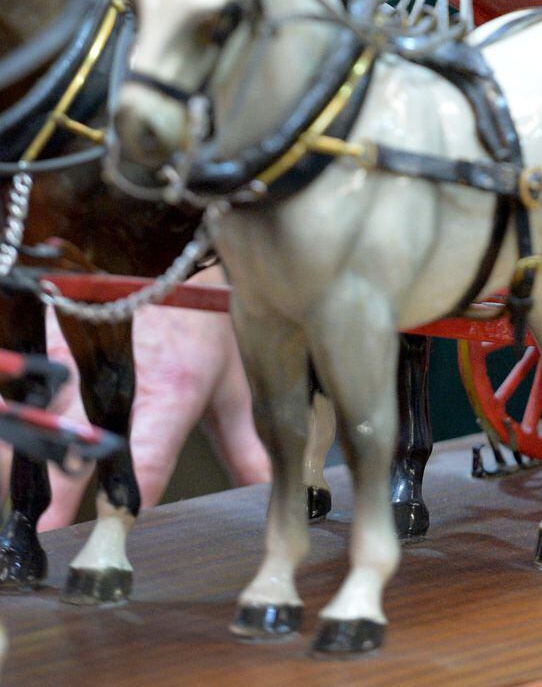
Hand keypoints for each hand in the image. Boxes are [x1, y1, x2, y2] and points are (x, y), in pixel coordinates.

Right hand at [30, 276, 268, 530]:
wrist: (179, 252)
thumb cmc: (207, 325)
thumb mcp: (231, 384)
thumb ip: (243, 446)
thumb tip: (270, 494)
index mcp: (172, 394)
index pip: (148, 458)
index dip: (127, 501)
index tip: (106, 535)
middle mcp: (121, 377)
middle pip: (77, 444)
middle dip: (55, 491)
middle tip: (41, 532)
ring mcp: (78, 353)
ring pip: (35, 414)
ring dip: (21, 456)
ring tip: (19, 493)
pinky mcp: (49, 335)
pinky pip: (16, 378)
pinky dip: (12, 409)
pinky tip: (12, 437)